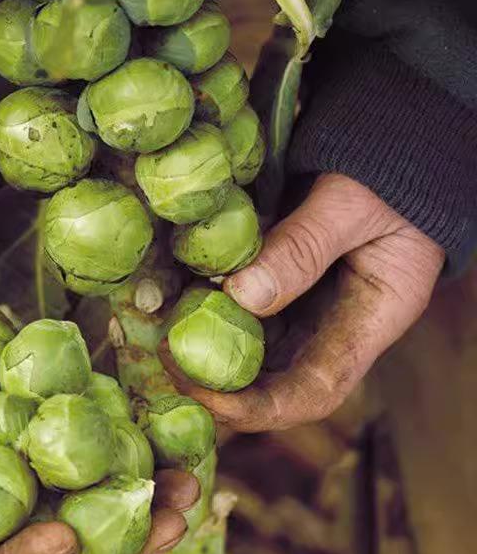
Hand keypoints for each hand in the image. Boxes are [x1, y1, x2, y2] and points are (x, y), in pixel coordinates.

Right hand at [0, 321, 196, 553]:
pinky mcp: (19, 420)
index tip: (65, 540)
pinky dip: (118, 441)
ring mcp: (0, 464)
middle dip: (111, 544)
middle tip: (170, 515)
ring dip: (134, 496)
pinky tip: (159, 428)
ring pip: (73, 499)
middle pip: (46, 546)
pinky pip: (73, 441)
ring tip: (189, 480)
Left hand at [162, 173, 444, 430]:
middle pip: (277, 380)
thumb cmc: (386, 174)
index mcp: (372, 320)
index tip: (204, 395)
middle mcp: (337, 325)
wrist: (389, 146)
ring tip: (164, 336)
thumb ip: (303, 247)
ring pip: (255, 346)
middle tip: (169, 365)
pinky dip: (211, 307)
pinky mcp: (284, 279)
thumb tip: (241, 295)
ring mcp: (309, 304)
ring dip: (210, 347)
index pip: (316, 390)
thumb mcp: (350, 204)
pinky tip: (176, 298)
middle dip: (221, 385)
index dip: (260, 407)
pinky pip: (244, 305)